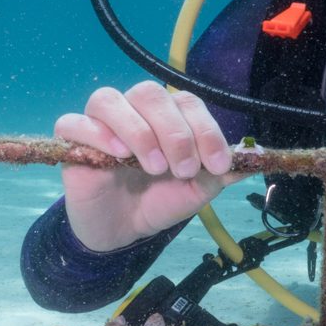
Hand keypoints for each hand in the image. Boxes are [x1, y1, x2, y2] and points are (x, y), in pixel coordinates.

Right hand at [54, 81, 243, 251]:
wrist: (125, 231)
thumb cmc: (161, 200)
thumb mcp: (198, 189)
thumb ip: (221, 171)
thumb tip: (252, 159)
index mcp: (168, 115)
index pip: (187, 103)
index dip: (205, 129)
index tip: (217, 165)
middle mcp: (134, 110)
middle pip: (151, 94)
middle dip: (175, 132)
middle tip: (183, 169)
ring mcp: (101, 122)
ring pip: (110, 100)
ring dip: (139, 131)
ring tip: (154, 166)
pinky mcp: (72, 141)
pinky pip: (74, 122)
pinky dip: (98, 134)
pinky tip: (118, 155)